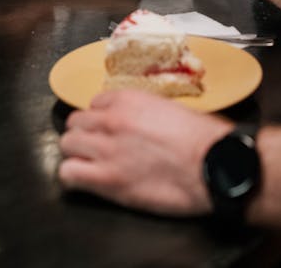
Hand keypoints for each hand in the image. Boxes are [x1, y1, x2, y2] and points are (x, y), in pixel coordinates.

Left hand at [59, 89, 232, 214]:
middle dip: (84, 134)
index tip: (108, 128)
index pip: (95, 102)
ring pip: (67, 144)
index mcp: (129, 99)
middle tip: (96, 147)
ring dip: (76, 153)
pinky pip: (68, 174)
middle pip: (76, 122)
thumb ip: (148, 113)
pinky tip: (86, 182)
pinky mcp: (106, 179)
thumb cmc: (204, 139)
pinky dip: (73, 177)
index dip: (101, 117)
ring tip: (89, 164)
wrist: (213, 163)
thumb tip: (143, 124)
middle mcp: (112, 119)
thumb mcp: (174, 110)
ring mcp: (106, 149)